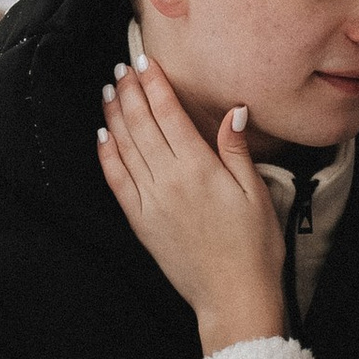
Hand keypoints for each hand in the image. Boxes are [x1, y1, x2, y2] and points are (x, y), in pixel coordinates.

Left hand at [97, 52, 285, 351]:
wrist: (233, 296)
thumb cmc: (254, 246)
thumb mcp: (255, 192)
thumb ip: (236, 149)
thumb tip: (234, 110)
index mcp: (199, 168)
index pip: (169, 114)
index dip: (155, 85)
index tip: (145, 62)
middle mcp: (168, 180)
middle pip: (142, 124)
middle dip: (130, 92)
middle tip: (122, 69)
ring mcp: (150, 202)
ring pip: (125, 147)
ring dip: (114, 115)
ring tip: (108, 90)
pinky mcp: (140, 222)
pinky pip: (117, 182)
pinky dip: (107, 156)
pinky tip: (103, 136)